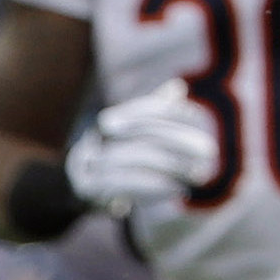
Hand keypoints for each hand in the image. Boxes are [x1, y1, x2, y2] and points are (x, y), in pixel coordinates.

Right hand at [66, 79, 219, 213]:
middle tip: (210, 152)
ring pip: (134, 160)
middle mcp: (93, 140)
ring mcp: (87, 165)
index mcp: (106, 123)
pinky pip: (123, 185)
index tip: (197, 114)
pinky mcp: (87, 189)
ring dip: (170, 168)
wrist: (69, 191)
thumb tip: (178, 87)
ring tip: (198, 175)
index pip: (141, 110)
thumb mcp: (129, 135)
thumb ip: (151, 114)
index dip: (168, 109)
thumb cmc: (110, 159)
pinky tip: (176, 189)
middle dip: (178, 142)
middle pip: (141, 135)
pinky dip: (153, 187)